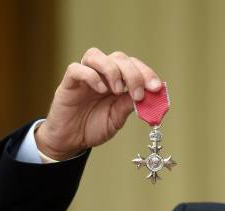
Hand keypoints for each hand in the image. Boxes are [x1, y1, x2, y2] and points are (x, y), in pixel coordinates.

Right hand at [35, 48, 161, 159]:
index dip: (146, 73)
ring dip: (112, 70)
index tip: (156, 88)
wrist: (71, 140)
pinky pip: (76, 69)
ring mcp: (84, 76)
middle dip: (133, 74)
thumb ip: (129, 104)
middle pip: (118, 57)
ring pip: (96, 55)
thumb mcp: (118, 118)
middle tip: (138, 94)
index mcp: (117, 81)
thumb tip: (150, 95)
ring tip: (117, 90)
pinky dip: (91, 76)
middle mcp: (101, 74)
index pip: (133, 65)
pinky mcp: (68, 83)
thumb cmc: (93, 126)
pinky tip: (101, 90)